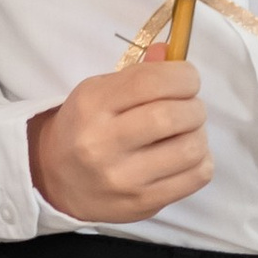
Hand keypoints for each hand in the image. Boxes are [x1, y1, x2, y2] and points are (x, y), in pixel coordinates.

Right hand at [27, 51, 210, 223]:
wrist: (57, 178)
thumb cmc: (85, 126)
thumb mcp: (99, 91)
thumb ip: (138, 73)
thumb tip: (173, 53)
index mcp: (92, 105)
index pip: (149, 82)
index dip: (183, 76)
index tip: (188, 79)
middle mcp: (104, 143)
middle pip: (172, 116)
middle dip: (194, 106)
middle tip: (188, 106)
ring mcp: (124, 178)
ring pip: (190, 149)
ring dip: (199, 134)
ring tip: (187, 131)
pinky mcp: (143, 203)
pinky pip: (195, 177)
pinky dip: (201, 160)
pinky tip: (186, 155)